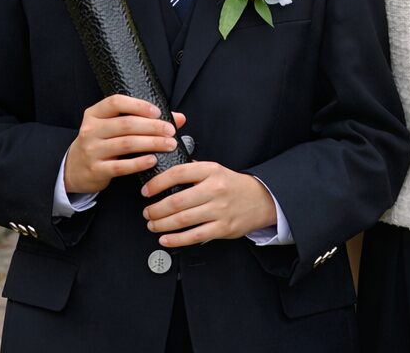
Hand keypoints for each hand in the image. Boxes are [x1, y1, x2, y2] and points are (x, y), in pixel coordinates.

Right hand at [63, 95, 184, 195]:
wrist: (74, 169)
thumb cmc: (101, 143)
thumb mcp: (114, 127)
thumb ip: (143, 119)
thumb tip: (179, 118)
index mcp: (95, 114)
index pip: (116, 102)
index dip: (139, 105)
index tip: (158, 112)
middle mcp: (90, 130)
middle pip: (126, 124)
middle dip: (152, 127)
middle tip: (171, 131)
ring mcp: (91, 150)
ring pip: (126, 144)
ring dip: (151, 143)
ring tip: (169, 144)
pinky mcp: (95, 170)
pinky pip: (121, 166)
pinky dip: (139, 163)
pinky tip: (153, 160)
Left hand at [140, 161, 277, 245]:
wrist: (262, 199)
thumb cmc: (233, 185)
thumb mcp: (216, 170)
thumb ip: (193, 170)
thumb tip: (165, 174)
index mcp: (211, 170)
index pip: (178, 173)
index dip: (157, 183)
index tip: (146, 191)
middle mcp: (215, 189)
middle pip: (176, 200)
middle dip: (155, 209)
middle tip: (147, 212)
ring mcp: (220, 210)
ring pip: (182, 220)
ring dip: (161, 224)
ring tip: (153, 224)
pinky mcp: (223, 228)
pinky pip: (194, 236)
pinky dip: (176, 239)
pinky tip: (165, 239)